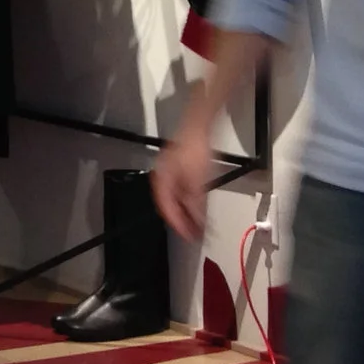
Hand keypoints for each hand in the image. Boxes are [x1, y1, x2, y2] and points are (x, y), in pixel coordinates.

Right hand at [152, 127, 215, 243]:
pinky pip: (184, 192)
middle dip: (184, 221)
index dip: (179, 226)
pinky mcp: (181, 169)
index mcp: (162, 183)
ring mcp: (172, 174)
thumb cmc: (195, 151)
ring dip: (188, 213)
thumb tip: (197, 221)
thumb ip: (196, 203)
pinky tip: (201, 208)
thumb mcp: (197, 181)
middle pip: (171, 207)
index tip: (190, 237)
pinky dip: (192, 202)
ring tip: (199, 225)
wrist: (200, 126)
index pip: (167, 210)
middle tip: (195, 235)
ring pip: (178, 200)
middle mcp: (163, 180)